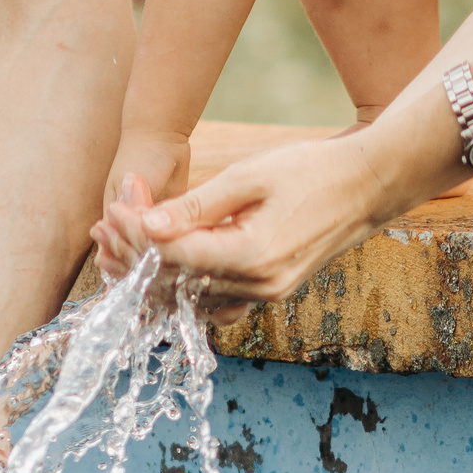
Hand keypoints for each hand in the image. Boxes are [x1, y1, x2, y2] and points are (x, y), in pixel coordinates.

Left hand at [93, 133, 404, 320]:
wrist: (366, 187)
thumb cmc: (312, 171)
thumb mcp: (250, 176)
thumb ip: (198, 206)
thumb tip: (148, 226)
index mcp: (253, 256)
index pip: (173, 256)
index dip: (136, 234)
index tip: (115, 207)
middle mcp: (257, 286)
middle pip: (174, 282)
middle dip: (134, 253)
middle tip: (107, 221)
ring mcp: (263, 295)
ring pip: (187, 297)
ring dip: (150, 270)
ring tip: (119, 240)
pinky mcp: (265, 292)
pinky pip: (210, 301)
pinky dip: (179, 283)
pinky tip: (159, 261)